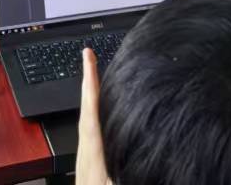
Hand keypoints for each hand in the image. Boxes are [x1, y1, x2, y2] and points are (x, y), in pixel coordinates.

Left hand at [76, 48, 109, 184]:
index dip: (90, 83)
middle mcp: (85, 159)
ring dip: (93, 104)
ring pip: (88, 127)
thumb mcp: (114, 180)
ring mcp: (86, 167)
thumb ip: (121, 163)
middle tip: (91, 59)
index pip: (89, 112)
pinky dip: (97, 123)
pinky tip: (106, 123)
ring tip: (100, 83)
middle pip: (85, 114)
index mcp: (92, 157)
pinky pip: (92, 140)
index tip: (88, 57)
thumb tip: (145, 144)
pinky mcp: (90, 175)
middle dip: (89, 86)